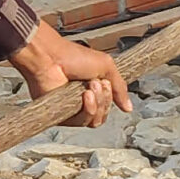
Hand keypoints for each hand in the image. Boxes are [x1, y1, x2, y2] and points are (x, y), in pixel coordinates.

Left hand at [7, 23, 134, 127]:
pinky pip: (82, 122)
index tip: (105, 81)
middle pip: (103, 115)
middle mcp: (82, 102)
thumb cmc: (73, 56)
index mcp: (92, 90)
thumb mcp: (106, 66)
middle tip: (97, 83)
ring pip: (95, 121)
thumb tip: (129, 108)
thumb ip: (120, 88)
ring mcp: (71, 110)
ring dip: (97, 103)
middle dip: (105, 99)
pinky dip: (88, 109)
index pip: (108, 106)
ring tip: (90, 87)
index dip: (110, 97)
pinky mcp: (61, 116)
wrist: (51, 57)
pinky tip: (85, 95)